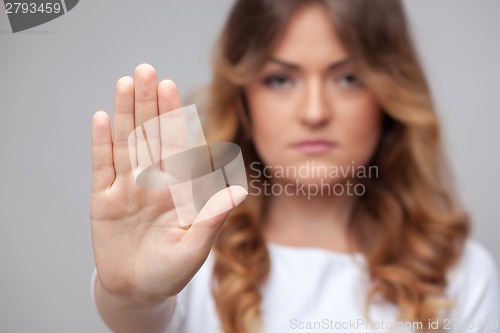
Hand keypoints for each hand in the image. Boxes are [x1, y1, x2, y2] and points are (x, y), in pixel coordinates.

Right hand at [90, 64, 246, 307]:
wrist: (138, 290)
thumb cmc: (171, 271)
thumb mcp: (195, 247)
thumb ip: (211, 218)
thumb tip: (239, 191)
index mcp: (177, 188)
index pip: (175, 145)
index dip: (172, 116)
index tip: (171, 87)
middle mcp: (152, 181)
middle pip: (149, 135)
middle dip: (148, 103)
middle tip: (146, 69)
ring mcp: (126, 187)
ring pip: (125, 143)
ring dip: (124, 113)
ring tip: (125, 82)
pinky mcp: (103, 200)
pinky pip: (101, 167)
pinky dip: (101, 144)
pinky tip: (101, 117)